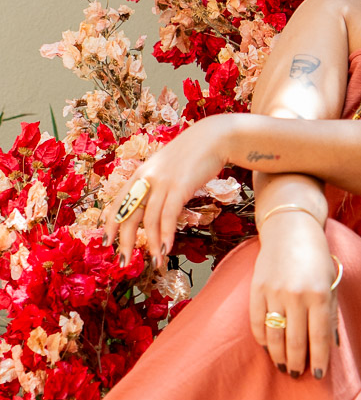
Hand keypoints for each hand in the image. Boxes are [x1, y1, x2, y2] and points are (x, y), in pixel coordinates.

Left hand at [104, 116, 227, 264]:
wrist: (214, 137)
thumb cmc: (193, 153)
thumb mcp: (167, 166)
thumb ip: (157, 183)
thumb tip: (152, 206)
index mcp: (141, 172)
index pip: (118, 202)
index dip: (111, 223)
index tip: (106, 242)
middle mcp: (147, 177)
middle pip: (129, 214)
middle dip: (125, 241)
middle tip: (123, 262)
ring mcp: (163, 182)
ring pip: (150, 220)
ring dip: (151, 244)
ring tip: (155, 262)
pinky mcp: (180, 186)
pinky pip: (169, 216)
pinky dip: (166, 235)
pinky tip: (166, 249)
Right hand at [249, 213, 338, 379]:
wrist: (290, 228)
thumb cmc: (316, 256)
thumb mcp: (331, 282)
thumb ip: (331, 314)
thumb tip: (332, 346)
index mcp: (319, 294)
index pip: (319, 338)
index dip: (318, 360)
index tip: (317, 376)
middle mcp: (296, 295)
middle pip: (295, 341)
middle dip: (297, 362)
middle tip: (298, 373)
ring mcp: (274, 292)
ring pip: (275, 336)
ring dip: (279, 356)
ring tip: (284, 366)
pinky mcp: (257, 289)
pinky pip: (257, 322)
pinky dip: (262, 339)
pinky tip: (268, 347)